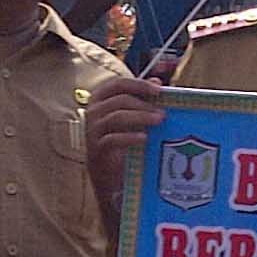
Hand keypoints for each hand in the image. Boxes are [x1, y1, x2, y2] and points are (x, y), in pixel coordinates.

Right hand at [86, 72, 167, 208]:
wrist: (108, 174)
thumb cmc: (121, 141)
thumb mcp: (131, 117)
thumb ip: (141, 99)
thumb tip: (157, 82)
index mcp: (100, 99)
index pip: (118, 84)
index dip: (138, 84)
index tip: (158, 89)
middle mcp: (93, 112)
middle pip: (119, 99)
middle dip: (143, 104)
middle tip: (163, 112)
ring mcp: (93, 131)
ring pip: (116, 116)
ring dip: (141, 117)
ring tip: (158, 121)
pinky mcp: (96, 150)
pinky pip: (112, 139)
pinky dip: (130, 137)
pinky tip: (145, 138)